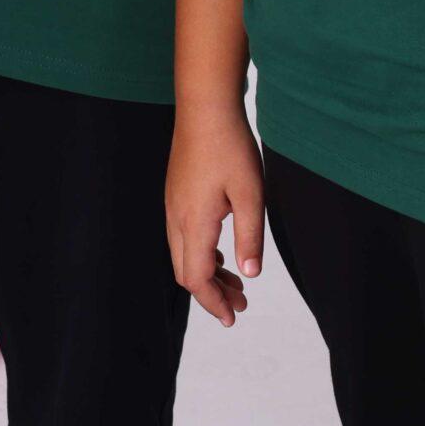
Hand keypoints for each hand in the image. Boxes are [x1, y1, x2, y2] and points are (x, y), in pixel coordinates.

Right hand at [166, 99, 265, 324]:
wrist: (205, 107)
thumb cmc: (231, 147)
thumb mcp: (251, 195)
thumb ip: (250, 237)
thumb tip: (251, 275)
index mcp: (195, 223)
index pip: (197, 279)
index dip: (214, 303)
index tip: (233, 317)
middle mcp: (177, 219)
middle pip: (187, 272)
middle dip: (212, 294)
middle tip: (240, 305)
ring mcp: (173, 206)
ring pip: (184, 255)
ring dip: (208, 274)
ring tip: (236, 283)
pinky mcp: (176, 195)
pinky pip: (183, 238)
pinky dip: (202, 255)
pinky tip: (222, 253)